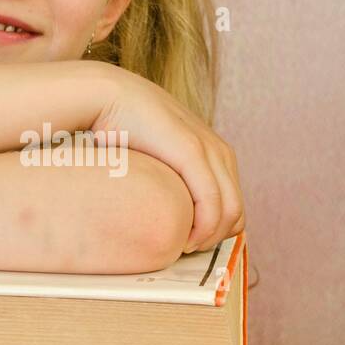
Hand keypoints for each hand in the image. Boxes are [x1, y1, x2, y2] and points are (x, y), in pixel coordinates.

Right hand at [90, 65, 244, 251]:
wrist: (107, 95)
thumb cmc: (122, 130)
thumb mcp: (155, 157)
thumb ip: (168, 177)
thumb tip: (160, 206)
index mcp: (213, 151)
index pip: (233, 204)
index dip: (215, 231)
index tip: (188, 242)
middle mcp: (218, 150)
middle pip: (237, 212)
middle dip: (215, 239)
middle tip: (185, 250)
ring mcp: (209, 150)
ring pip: (230, 212)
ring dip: (209, 238)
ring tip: (183, 247)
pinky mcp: (193, 152)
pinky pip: (212, 203)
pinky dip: (203, 228)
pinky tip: (185, 239)